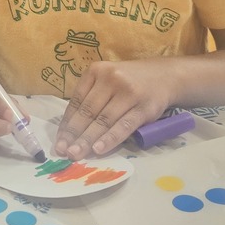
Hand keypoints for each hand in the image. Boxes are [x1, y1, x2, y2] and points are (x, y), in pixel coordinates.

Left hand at [55, 59, 170, 158]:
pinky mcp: (144, 108)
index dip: (67, 123)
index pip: (77, 101)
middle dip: (74, 134)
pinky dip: (109, 139)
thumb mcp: (107, 80)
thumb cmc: (129, 81)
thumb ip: (91, 97)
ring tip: (76, 154)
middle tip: (63, 151)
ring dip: (87, 140)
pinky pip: (123, 126)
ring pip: (103, 120)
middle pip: (88, 111)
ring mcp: (129, 92)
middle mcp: (111, 78)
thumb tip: (70, 129)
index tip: (59, 141)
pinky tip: (98, 149)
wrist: (165, 76)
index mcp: (96, 71)